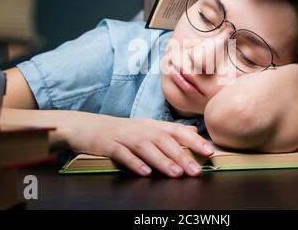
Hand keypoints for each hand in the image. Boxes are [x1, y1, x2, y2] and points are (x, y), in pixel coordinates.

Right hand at [65, 116, 213, 177]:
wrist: (88, 126)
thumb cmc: (123, 130)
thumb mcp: (147, 127)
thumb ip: (170, 131)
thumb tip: (194, 131)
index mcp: (152, 125)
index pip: (176, 131)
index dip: (193, 141)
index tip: (209, 151)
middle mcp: (141, 129)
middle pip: (163, 140)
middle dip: (181, 155)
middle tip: (195, 170)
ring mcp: (124, 137)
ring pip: (145, 148)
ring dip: (161, 161)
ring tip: (175, 173)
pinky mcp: (108, 145)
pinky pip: (122, 154)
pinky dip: (134, 163)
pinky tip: (145, 172)